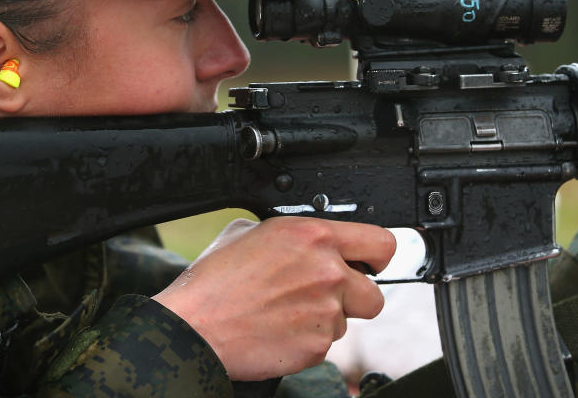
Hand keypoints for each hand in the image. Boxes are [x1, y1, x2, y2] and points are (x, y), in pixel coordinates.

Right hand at [152, 217, 395, 380]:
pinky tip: (278, 330)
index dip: (376, 257)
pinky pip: (325, 344)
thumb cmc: (214, 280)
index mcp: (312, 236)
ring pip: (346, 321)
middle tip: (324, 296)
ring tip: (285, 313)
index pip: (381, 242)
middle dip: (354, 297)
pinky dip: (306, 340)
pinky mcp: (316, 346)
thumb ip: (291, 234)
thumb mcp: (248, 231)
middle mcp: (326, 271)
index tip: (368, 263)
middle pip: (374, 294)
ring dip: (323, 319)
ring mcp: (325, 312)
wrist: (196, 325)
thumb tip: (305, 241)